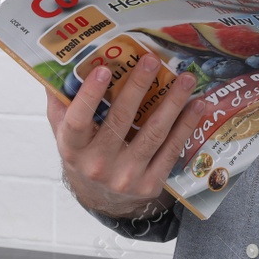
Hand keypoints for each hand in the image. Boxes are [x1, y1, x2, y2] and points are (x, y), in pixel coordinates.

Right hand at [46, 52, 208, 219]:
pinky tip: (197, 105)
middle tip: (152, 60)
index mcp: (73, 149)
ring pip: (153, 134)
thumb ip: (61, 101)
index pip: (77, 121)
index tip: (103, 69)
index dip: (89, 96)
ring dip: (172, 103)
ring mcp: (126, 177)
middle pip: (120, 121)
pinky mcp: (150, 184)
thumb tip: (61, 63)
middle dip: (138, 87)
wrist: (102, 199)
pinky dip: (186, 126)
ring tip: (185, 78)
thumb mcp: (64, 132)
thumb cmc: (84, 153)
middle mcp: (97, 165)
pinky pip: (171, 150)